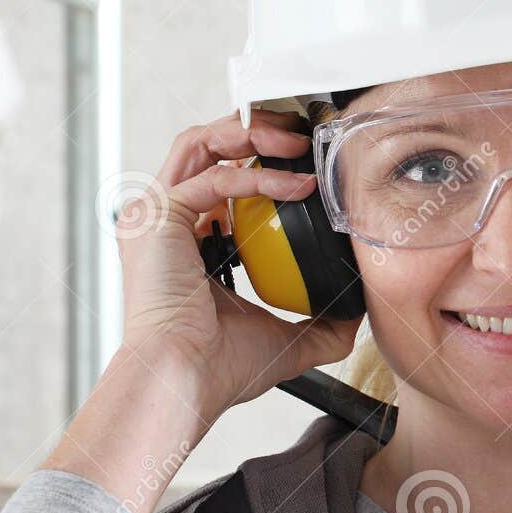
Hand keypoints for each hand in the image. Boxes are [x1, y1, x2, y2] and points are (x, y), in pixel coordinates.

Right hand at [116, 109, 364, 420]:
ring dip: (254, 135)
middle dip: (257, 131)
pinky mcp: (157, 217)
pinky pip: (214, 178)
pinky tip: (296, 187)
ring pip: (201, 143)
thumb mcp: (286, 338)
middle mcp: (162, 221)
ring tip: (299, 145)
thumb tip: (357, 314)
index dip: (262, 162)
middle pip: (206, 147)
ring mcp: (153, 216)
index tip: (307, 163)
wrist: (186, 381)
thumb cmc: (218, 368)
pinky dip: (258, 176)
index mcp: (183, 240)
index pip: (219, 178)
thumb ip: (320, 324)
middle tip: (304, 137)